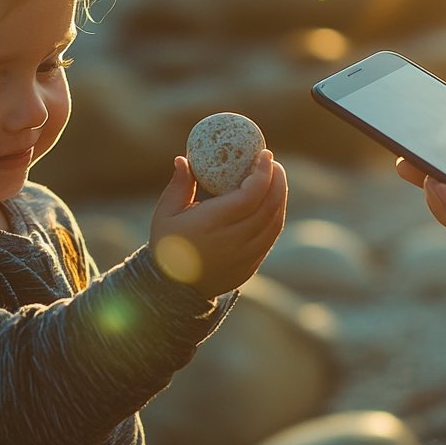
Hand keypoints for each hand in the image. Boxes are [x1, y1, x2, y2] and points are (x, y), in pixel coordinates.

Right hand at [149, 150, 286, 299]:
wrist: (172, 289)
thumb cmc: (167, 245)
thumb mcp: (165, 214)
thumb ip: (178, 185)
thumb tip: (183, 158)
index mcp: (212, 223)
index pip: (250, 195)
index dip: (263, 173)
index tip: (265, 155)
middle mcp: (233, 240)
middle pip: (268, 206)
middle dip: (276, 179)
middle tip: (272, 163)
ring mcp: (245, 255)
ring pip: (274, 222)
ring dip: (280, 196)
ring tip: (275, 178)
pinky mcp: (251, 265)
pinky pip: (271, 236)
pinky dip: (276, 215)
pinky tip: (271, 202)